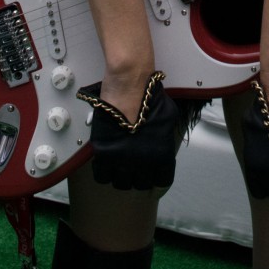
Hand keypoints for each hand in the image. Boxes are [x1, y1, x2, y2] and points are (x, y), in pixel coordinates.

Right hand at [77, 72, 178, 190]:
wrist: (130, 84)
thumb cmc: (149, 95)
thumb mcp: (167, 117)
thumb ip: (164, 136)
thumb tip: (160, 142)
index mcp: (162, 154)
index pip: (162, 180)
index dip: (157, 179)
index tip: (153, 177)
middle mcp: (144, 161)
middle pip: (141, 184)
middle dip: (138, 177)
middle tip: (134, 168)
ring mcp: (123, 159)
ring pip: (121, 183)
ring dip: (121, 176)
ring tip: (120, 165)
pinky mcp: (104, 152)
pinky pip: (102, 175)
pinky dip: (103, 172)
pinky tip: (106, 163)